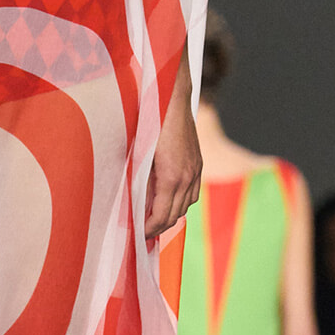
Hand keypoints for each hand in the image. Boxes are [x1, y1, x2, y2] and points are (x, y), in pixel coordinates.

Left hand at [144, 105, 201, 241]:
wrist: (171, 101)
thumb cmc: (149, 126)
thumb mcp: (139, 157)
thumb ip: (140, 183)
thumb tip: (137, 205)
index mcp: (171, 177)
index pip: (162, 215)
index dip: (150, 228)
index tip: (139, 234)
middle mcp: (187, 177)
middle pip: (175, 215)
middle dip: (160, 227)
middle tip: (145, 233)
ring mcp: (195, 170)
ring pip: (187, 205)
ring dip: (172, 215)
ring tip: (156, 220)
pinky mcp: (198, 163)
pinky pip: (193, 192)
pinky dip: (182, 202)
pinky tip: (171, 200)